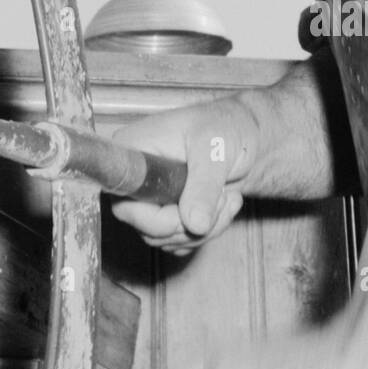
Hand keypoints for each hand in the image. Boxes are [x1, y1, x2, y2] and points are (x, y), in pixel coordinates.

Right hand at [110, 94, 261, 253]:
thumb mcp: (214, 150)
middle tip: (222, 199)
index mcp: (133, 149)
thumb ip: (203, 186)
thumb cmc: (224, 127)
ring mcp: (152, 198)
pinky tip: (225, 205)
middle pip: (144, 225)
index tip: (184, 214)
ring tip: (228, 197)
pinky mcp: (169, 213)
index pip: (122, 197)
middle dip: (188, 223)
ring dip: (206, 227)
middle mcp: (137, 177)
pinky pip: (181, 241)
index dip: (151, 216)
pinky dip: (208, 231)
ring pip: (166, 238)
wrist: (245, 136)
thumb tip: (194, 224)